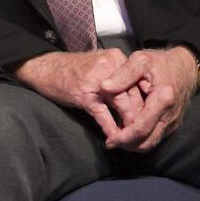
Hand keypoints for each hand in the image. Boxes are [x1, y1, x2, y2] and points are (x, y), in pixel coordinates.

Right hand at [13, 48, 137, 137]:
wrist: (46, 68)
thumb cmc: (74, 71)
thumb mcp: (101, 69)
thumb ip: (120, 81)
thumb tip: (139, 103)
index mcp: (118, 59)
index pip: (141, 84)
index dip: (149, 104)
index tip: (153, 119)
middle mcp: (111, 66)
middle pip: (135, 96)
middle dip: (141, 118)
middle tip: (146, 135)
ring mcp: (97, 80)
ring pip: (123, 105)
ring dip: (128, 126)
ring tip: (132, 140)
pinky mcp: (84, 93)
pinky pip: (103, 114)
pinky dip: (110, 128)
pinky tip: (113, 138)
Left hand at [98, 46, 198, 151]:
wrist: (186, 67)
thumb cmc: (161, 62)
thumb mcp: (140, 60)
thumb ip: (122, 74)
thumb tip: (104, 86)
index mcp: (162, 99)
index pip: (141, 128)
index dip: (123, 137)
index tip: (109, 140)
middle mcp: (170, 115)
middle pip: (147, 141)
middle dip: (127, 145)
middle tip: (111, 142)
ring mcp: (173, 121)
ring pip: (152, 142)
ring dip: (134, 144)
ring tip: (117, 138)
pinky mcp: (173, 123)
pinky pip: (156, 137)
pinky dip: (142, 139)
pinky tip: (129, 132)